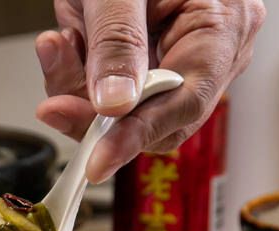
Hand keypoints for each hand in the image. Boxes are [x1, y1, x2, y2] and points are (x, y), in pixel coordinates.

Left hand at [35, 0, 264, 182]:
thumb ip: (118, 40)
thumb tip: (115, 106)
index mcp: (225, 22)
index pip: (187, 102)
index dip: (138, 136)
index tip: (98, 161)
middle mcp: (212, 47)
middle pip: (156, 118)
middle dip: (96, 114)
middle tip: (53, 104)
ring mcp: (179, 55)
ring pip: (126, 111)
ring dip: (78, 87)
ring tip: (56, 45)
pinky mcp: (143, 59)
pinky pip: (109, 92)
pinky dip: (76, 73)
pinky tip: (61, 43)